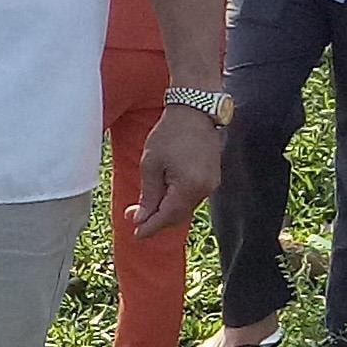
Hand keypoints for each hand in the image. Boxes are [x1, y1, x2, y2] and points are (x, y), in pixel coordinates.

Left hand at [123, 107, 222, 241]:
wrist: (195, 111)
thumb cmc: (169, 134)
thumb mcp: (151, 165)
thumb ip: (148, 196)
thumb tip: (142, 219)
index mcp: (189, 187)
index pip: (167, 217)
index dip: (150, 228)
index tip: (136, 236)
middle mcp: (205, 190)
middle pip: (177, 216)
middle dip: (155, 220)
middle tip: (133, 217)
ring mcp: (212, 184)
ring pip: (185, 208)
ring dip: (165, 210)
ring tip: (144, 206)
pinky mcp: (213, 178)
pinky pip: (192, 197)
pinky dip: (176, 200)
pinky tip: (162, 195)